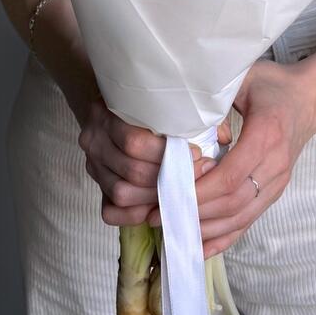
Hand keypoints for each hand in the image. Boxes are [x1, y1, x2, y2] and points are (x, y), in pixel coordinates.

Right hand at [78, 97, 232, 225]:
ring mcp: (93, 166)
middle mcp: (94, 140)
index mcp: (106, 113)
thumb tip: (222, 136)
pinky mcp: (96, 188)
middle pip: (131, 170)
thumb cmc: (149, 105)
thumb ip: (191, 114)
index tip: (196, 153)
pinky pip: (111, 212)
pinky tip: (157, 206)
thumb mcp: (165, 100)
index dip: (168, 153)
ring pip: (121, 193)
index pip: (134, 142)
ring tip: (181, 191)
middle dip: (168, 178)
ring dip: (155, 197)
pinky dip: (136, 214)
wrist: (116, 107)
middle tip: (197, 176)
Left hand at [147, 58, 315, 257]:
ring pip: (241, 217)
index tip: (169, 194)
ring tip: (173, 229)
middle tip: (160, 214)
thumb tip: (183, 122)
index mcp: (267, 134)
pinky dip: (224, 237)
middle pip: (233, 203)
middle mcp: (276, 164)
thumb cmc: (273, 85)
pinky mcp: (275, 191)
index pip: (230, 177)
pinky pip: (249, 220)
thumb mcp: (244, 79)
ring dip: (206, 228)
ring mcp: (278, 182)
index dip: (199, 192)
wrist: (310, 98)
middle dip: (195, 212)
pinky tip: (201, 247)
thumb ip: (217, 100)